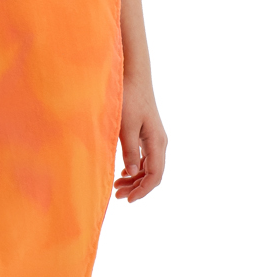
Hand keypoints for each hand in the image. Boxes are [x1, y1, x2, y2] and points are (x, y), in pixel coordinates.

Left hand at [115, 78, 166, 202]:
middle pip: (152, 174)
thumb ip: (129, 150)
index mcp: (157, 142)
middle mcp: (159, 142)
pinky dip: (135, 168)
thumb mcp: (125, 126)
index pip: (155, 175)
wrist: (133, 76)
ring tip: (117, 186)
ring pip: (148, 167)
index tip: (128, 200)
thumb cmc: (128, 97)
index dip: (143, 190)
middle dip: (137, 187)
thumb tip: (132, 173)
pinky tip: (124, 172)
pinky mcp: (147, 134)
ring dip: (135, 179)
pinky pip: (145, 158)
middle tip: (117, 195)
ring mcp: (154, 138)